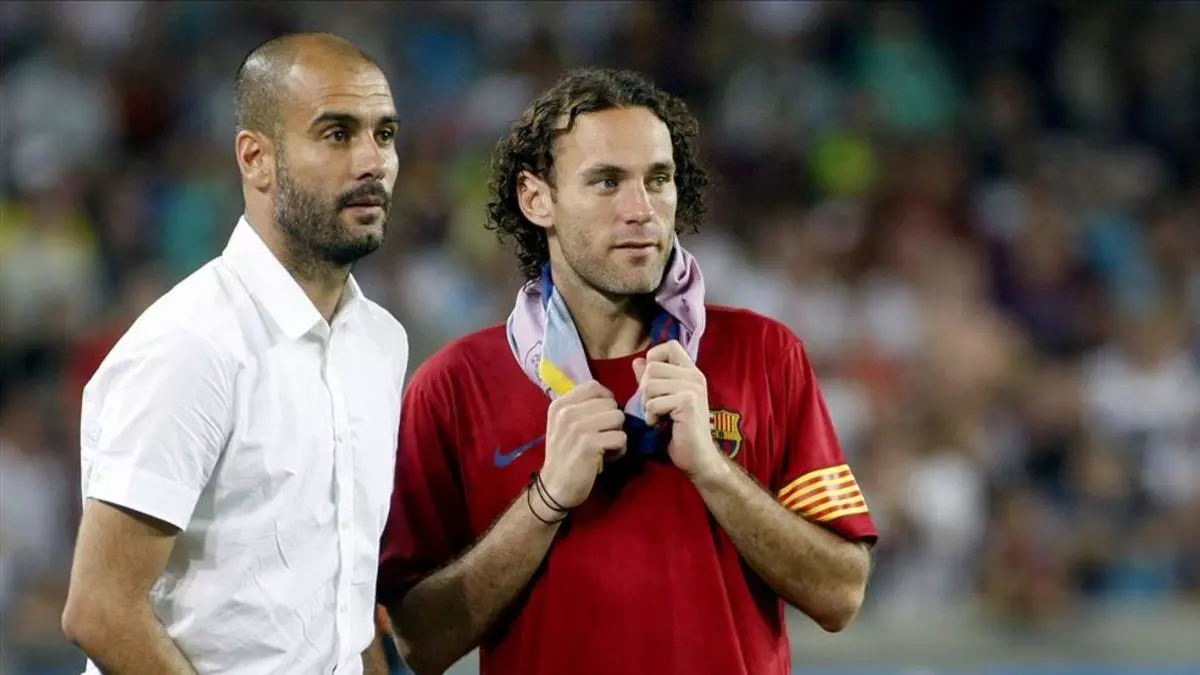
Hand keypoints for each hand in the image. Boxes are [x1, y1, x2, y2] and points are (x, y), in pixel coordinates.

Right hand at [539, 381, 626, 508]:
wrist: (555, 486)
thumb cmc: (563, 454)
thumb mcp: (563, 425)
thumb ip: (580, 407)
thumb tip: (608, 396)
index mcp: (560, 405)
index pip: (594, 386)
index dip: (607, 399)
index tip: (604, 415)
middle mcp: (566, 413)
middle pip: (610, 403)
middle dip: (613, 420)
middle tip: (604, 435)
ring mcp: (577, 428)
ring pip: (618, 417)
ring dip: (618, 434)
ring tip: (607, 445)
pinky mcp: (589, 445)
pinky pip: (620, 437)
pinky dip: (620, 449)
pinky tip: (608, 456)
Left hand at [633, 341, 724, 481]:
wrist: (697, 456)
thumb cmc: (679, 429)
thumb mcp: (663, 399)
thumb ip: (651, 379)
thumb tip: (637, 361)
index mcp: (690, 371)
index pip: (670, 345)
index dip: (654, 357)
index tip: (652, 380)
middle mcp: (694, 375)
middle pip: (652, 367)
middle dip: (644, 390)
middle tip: (653, 407)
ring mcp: (693, 387)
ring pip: (650, 385)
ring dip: (646, 405)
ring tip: (657, 416)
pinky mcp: (688, 402)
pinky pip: (654, 402)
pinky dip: (651, 416)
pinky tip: (660, 424)